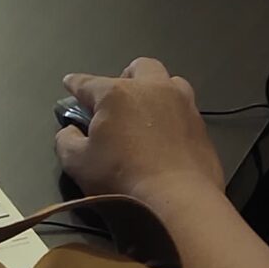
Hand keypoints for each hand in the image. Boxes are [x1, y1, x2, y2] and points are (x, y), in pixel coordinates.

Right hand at [55, 58, 226, 206]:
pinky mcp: (201, 126)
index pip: (88, 82)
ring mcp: (182, 104)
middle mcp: (152, 89)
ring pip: (170, 82)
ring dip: (155, 90)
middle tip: (117, 98)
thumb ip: (67, 141)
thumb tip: (71, 131)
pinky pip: (185, 110)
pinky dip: (173, 116)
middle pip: (139, 67)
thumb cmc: (122, 179)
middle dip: (125, 76)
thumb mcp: (78, 163)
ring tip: (146, 111)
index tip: (70, 84)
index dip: (75, 84)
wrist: (178, 200)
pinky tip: (167, 135)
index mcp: (116, 94)